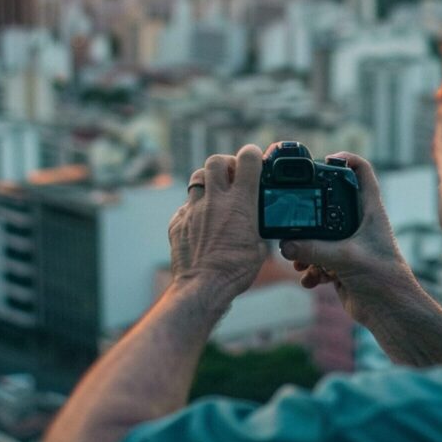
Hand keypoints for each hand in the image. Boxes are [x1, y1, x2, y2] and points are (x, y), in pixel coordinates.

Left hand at [168, 144, 267, 300]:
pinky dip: (194, 209)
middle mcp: (215, 200)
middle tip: (231, 176)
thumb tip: (263, 226)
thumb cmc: (236, 270)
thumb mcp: (261, 248)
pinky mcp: (178, 222)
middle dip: (225, 163)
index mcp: (241, 203)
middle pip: (216, 160)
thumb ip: (260, 228)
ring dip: (208, 182)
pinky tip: (201, 223)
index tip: (254, 159)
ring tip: (215, 195)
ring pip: (197, 178)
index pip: (247, 159)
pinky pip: (185, 206)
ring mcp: (193, 209)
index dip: (252, 154)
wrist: (202, 287)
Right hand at [277, 150, 415, 324]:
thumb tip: (285, 245)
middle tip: (295, 216)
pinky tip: (311, 280)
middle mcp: (360, 223)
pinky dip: (311, 268)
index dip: (346, 160)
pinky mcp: (342, 264)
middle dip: (311, 212)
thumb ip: (313, 249)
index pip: (362, 172)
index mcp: (369, 211)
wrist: (391, 314)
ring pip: (320, 234)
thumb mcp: (344, 259)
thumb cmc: (383, 280)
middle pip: (331, 202)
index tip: (325, 160)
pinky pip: (318, 258)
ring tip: (299, 260)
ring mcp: (350, 244)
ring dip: (306, 247)